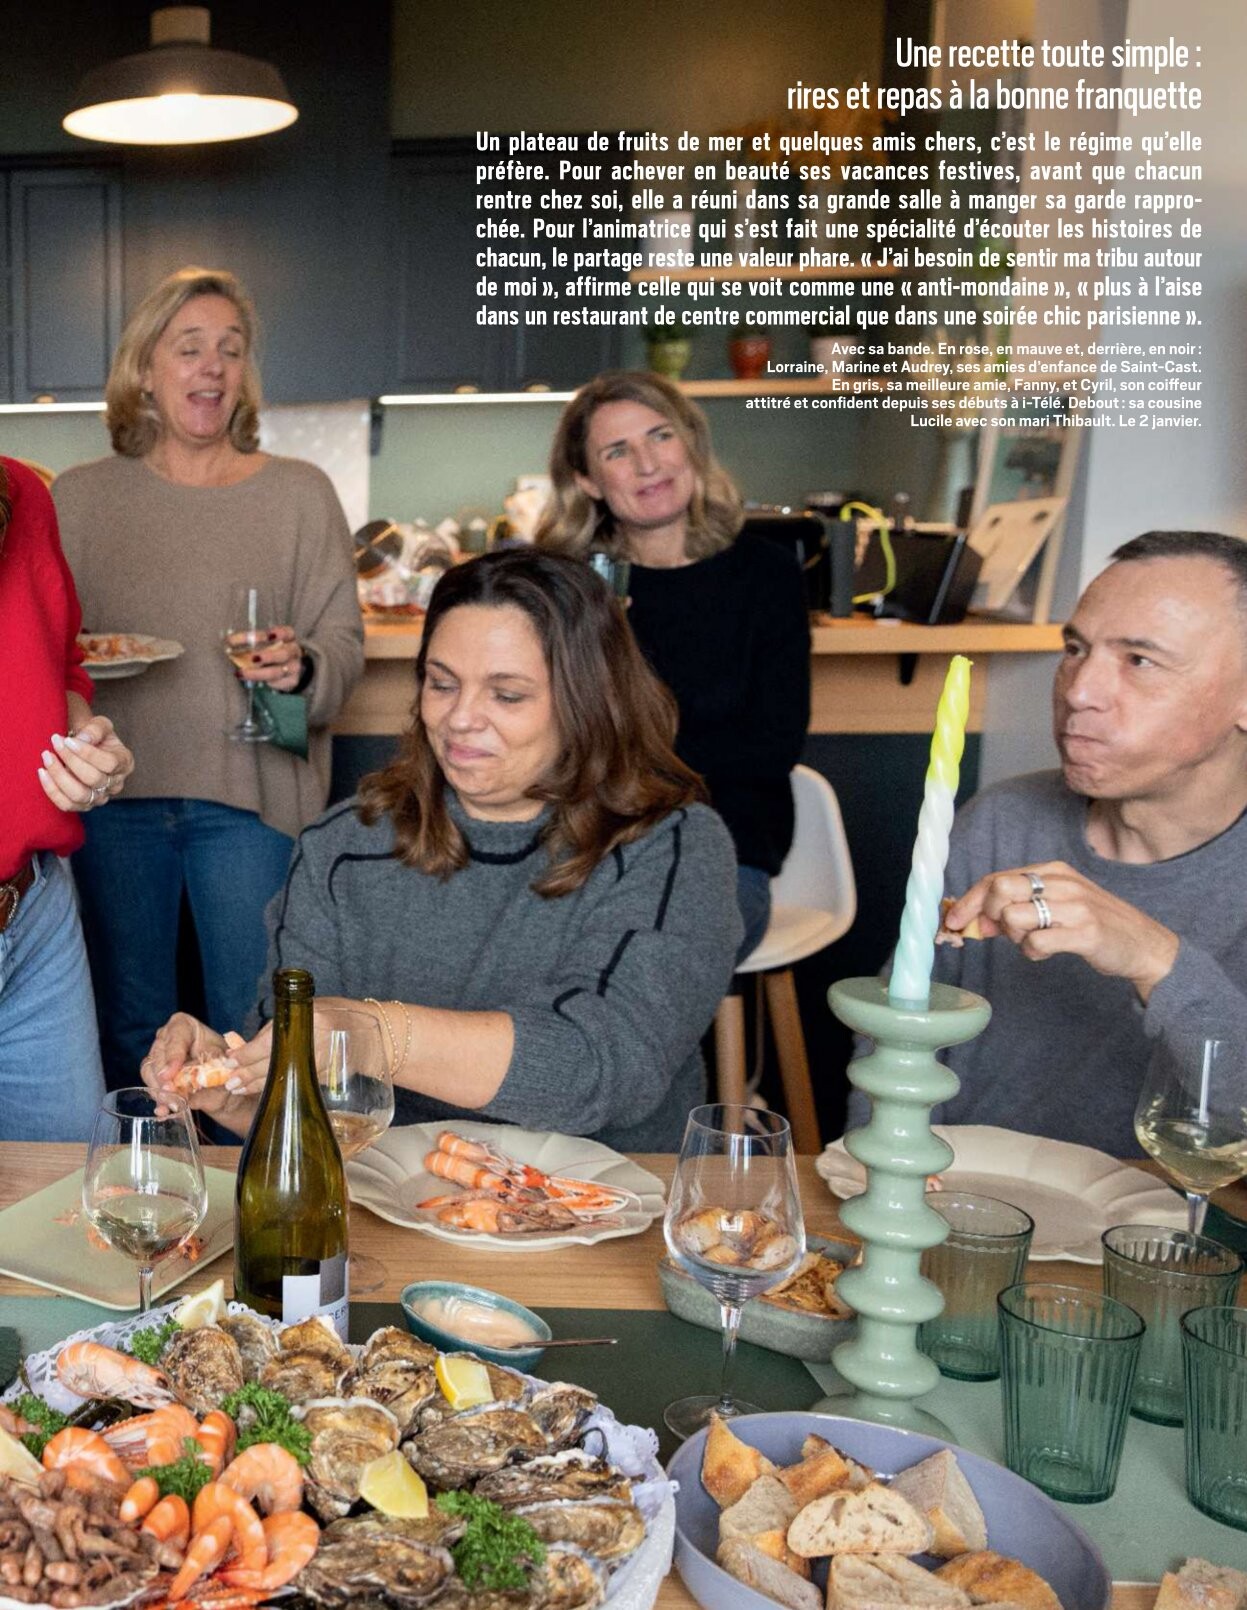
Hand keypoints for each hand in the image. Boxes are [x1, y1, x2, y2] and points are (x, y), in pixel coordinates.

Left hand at [38, 716, 133, 811]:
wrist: (86, 746)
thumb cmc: (94, 734)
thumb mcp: (100, 724)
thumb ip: (95, 729)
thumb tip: (82, 739)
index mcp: (125, 763)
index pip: (109, 763)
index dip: (88, 753)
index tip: (67, 740)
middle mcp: (116, 784)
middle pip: (94, 779)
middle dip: (71, 760)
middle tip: (55, 743)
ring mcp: (101, 798)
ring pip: (80, 795)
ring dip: (59, 776)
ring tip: (47, 757)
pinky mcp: (84, 805)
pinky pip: (67, 805)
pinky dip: (52, 790)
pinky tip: (43, 773)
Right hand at [141, 1017, 266, 1131]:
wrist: (225, 1087)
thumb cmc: (226, 1068)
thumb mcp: (222, 1065)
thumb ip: (204, 1071)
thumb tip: (183, 1084)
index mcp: (186, 1027)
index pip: (175, 1034)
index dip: (172, 1054)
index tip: (172, 1073)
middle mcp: (167, 1038)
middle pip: (158, 1054)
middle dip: (164, 1076)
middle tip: (171, 1092)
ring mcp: (158, 1057)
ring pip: (149, 1071)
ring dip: (160, 1090)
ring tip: (173, 1103)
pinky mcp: (155, 1076)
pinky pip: (150, 1086)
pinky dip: (159, 1100)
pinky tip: (164, 1110)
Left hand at [237, 625, 304, 692]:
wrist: (292, 668)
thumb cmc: (274, 650)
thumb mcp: (266, 642)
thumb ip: (253, 642)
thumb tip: (228, 642)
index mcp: (288, 637)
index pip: (285, 633)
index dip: (278, 634)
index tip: (268, 635)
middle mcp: (294, 651)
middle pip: (283, 654)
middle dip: (268, 656)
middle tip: (252, 658)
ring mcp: (294, 667)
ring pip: (277, 671)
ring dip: (257, 673)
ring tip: (241, 673)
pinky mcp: (292, 681)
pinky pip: (277, 683)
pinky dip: (262, 681)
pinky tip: (250, 680)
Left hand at [941, 860, 1179, 1001]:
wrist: (1145, 946)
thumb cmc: (1093, 926)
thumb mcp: (1055, 908)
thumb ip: (1017, 909)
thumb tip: (974, 921)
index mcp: (1053, 871)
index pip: (997, 877)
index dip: (969, 900)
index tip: (953, 920)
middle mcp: (1063, 882)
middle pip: (1000, 889)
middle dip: (988, 914)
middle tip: (999, 932)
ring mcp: (1075, 906)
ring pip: (1014, 916)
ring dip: (1014, 937)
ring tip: (1033, 942)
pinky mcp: (1086, 932)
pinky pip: (1037, 942)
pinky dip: (1033, 952)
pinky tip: (1047, 952)